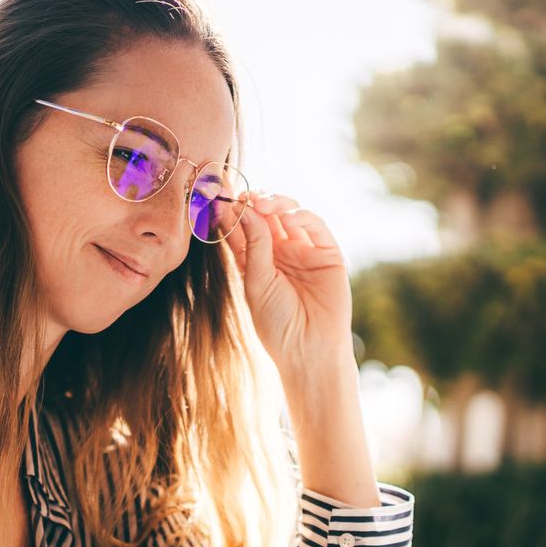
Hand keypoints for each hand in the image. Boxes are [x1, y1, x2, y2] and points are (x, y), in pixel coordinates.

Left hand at [225, 191, 353, 375]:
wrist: (309, 350)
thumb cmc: (277, 324)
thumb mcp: (256, 283)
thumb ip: (252, 246)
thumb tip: (245, 209)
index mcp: (257, 262)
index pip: (242, 229)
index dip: (232, 213)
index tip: (218, 198)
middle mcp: (280, 253)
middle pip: (266, 216)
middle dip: (253, 203)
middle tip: (241, 196)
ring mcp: (304, 251)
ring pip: (290, 214)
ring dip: (275, 203)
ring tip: (262, 203)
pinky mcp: (327, 253)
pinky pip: (315, 226)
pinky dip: (302, 215)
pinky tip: (288, 216)